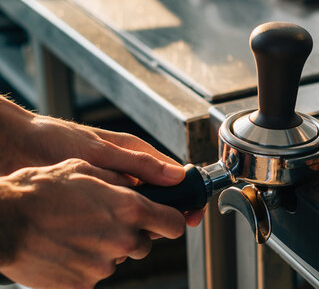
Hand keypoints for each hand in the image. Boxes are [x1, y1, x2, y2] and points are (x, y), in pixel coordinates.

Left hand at [0, 97, 203, 225]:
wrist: (14, 148)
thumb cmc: (53, 139)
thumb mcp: (100, 151)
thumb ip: (138, 164)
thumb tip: (176, 175)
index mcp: (135, 153)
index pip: (173, 175)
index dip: (186, 195)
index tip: (191, 214)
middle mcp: (126, 171)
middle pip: (158, 197)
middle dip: (160, 214)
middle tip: (154, 227)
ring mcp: (110, 187)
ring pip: (137, 211)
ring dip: (136, 223)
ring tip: (125, 229)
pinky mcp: (94, 201)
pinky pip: (114, 218)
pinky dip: (115, 227)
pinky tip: (107, 231)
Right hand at [0, 159, 185, 288]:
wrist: (4, 222)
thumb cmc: (42, 190)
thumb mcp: (87, 169)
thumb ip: (122, 180)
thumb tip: (141, 185)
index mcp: (131, 209)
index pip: (174, 224)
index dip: (170, 221)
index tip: (164, 220)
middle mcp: (124, 240)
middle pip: (144, 244)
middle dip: (131, 234)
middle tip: (103, 222)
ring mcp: (104, 267)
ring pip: (117, 259)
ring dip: (105, 249)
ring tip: (77, 232)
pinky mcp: (84, 286)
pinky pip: (93, 275)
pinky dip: (83, 265)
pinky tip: (65, 249)